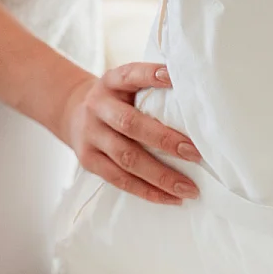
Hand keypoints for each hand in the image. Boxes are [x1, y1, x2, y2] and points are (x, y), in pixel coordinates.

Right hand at [58, 63, 199, 204]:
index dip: (152, 75)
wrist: (74, 114)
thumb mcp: (128, 84)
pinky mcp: (88, 160)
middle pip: (130, 124)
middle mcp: (98, 106)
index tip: (174, 77)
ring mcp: (91, 135)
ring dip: (161, 175)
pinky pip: (119, 180)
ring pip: (126, 158)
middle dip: (165, 140)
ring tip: (190, 188)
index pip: (131, 75)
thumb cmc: (118, 100)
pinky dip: (147, 191)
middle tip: (196, 154)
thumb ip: (153, 87)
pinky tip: (172, 198)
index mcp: (112, 82)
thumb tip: (198, 95)